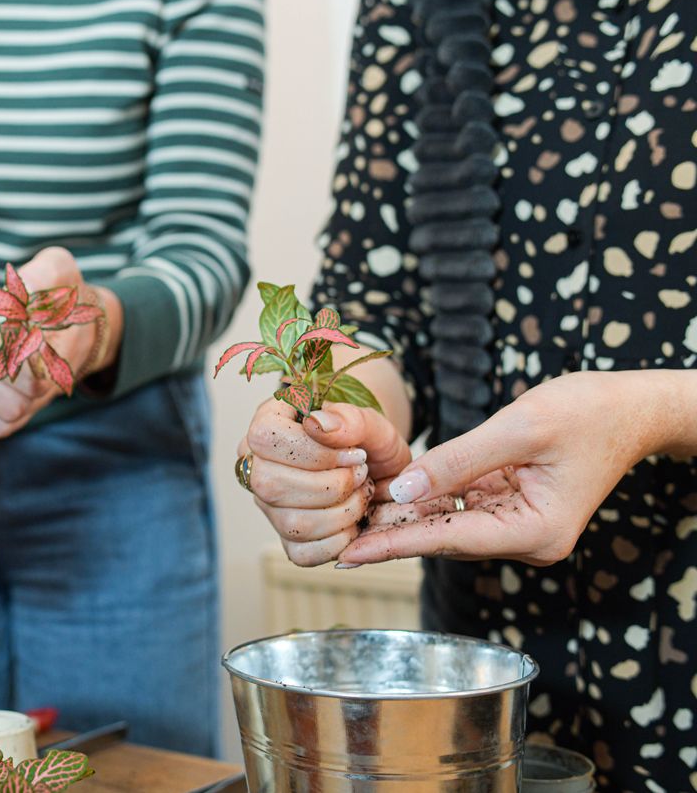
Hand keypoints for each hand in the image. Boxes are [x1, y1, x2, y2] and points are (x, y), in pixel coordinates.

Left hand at [0, 247, 121, 438]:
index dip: (6, 358)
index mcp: (60, 359)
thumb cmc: (61, 294)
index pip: (35, 382)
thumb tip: (18, 290)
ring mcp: (26, 404)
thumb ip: (40, 274)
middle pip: (11, 406)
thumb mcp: (57, 270)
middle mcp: (46, 391)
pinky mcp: (3, 408)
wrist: (73, 323)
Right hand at [239, 399, 410, 565]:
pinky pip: (302, 554)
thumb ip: (349, 417)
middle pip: (270, 485)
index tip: (353, 453)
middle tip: (361, 473)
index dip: (313, 451)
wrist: (380, 467)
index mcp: (267, 426)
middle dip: (330, 485)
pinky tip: (354, 522)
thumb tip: (316, 424)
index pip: (265, 438)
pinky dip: (339, 542)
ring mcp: (269, 507)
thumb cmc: (366, 440)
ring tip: (361, 494)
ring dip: (341, 513)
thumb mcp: (370, 421)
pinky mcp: (288, 539)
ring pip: (291, 523)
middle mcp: (257, 468)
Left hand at [339, 372, 665, 566]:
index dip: (394, 545)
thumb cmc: (586, 412)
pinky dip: (427, 499)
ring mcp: (519, 525)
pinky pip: (460, 506)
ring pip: (447, 523)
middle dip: (391, 534)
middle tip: (335, 538)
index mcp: (535, 531)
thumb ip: (457, 460)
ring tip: (349, 514)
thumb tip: (403, 490)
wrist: (630, 407)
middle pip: (443, 537)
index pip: (448, 540)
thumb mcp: (518, 428)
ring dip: (404, 516)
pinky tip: (388, 493)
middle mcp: (527, 539)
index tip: (350, 556)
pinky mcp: (512, 505)